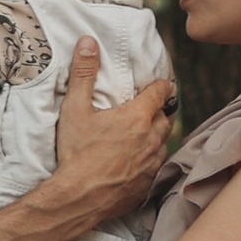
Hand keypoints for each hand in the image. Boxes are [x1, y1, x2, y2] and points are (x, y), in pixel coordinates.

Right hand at [52, 39, 173, 222]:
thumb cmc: (76, 153)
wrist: (78, 198)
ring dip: (156, 135)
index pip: (161, 93)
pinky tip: (136, 159)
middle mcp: (152, 138)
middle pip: (165, 117)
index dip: (162, 85)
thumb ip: (83, 74)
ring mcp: (152, 163)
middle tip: (149, 107)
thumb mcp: (75, 109)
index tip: (161, 83)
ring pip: (163, 142)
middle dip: (159, 110)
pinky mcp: (147, 183)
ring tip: (143, 133)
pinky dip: (150, 158)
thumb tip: (88, 43)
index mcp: (138, 117)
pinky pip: (156, 165)